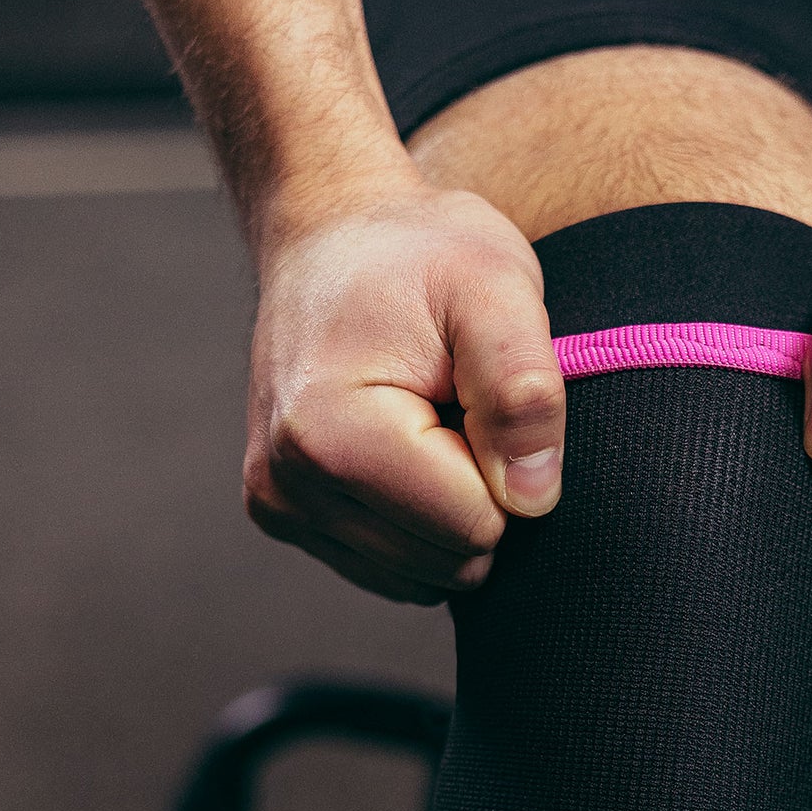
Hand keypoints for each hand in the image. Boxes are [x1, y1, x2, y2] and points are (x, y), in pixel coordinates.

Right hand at [244, 176, 564, 603]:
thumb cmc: (420, 253)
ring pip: (426, 576)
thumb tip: (531, 498)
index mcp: (329, 435)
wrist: (332, 234)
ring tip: (426, 419)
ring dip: (449, 507)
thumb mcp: (495, 287)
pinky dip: (418, 519)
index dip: (502, 465)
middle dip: (476, 491)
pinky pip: (396, 568)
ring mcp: (280, 507)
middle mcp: (286, 485)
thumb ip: (523, 389)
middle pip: (450, 561)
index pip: (473, 526)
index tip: (472, 394)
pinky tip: (403, 447)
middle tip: (453, 405)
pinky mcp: (285, 516)